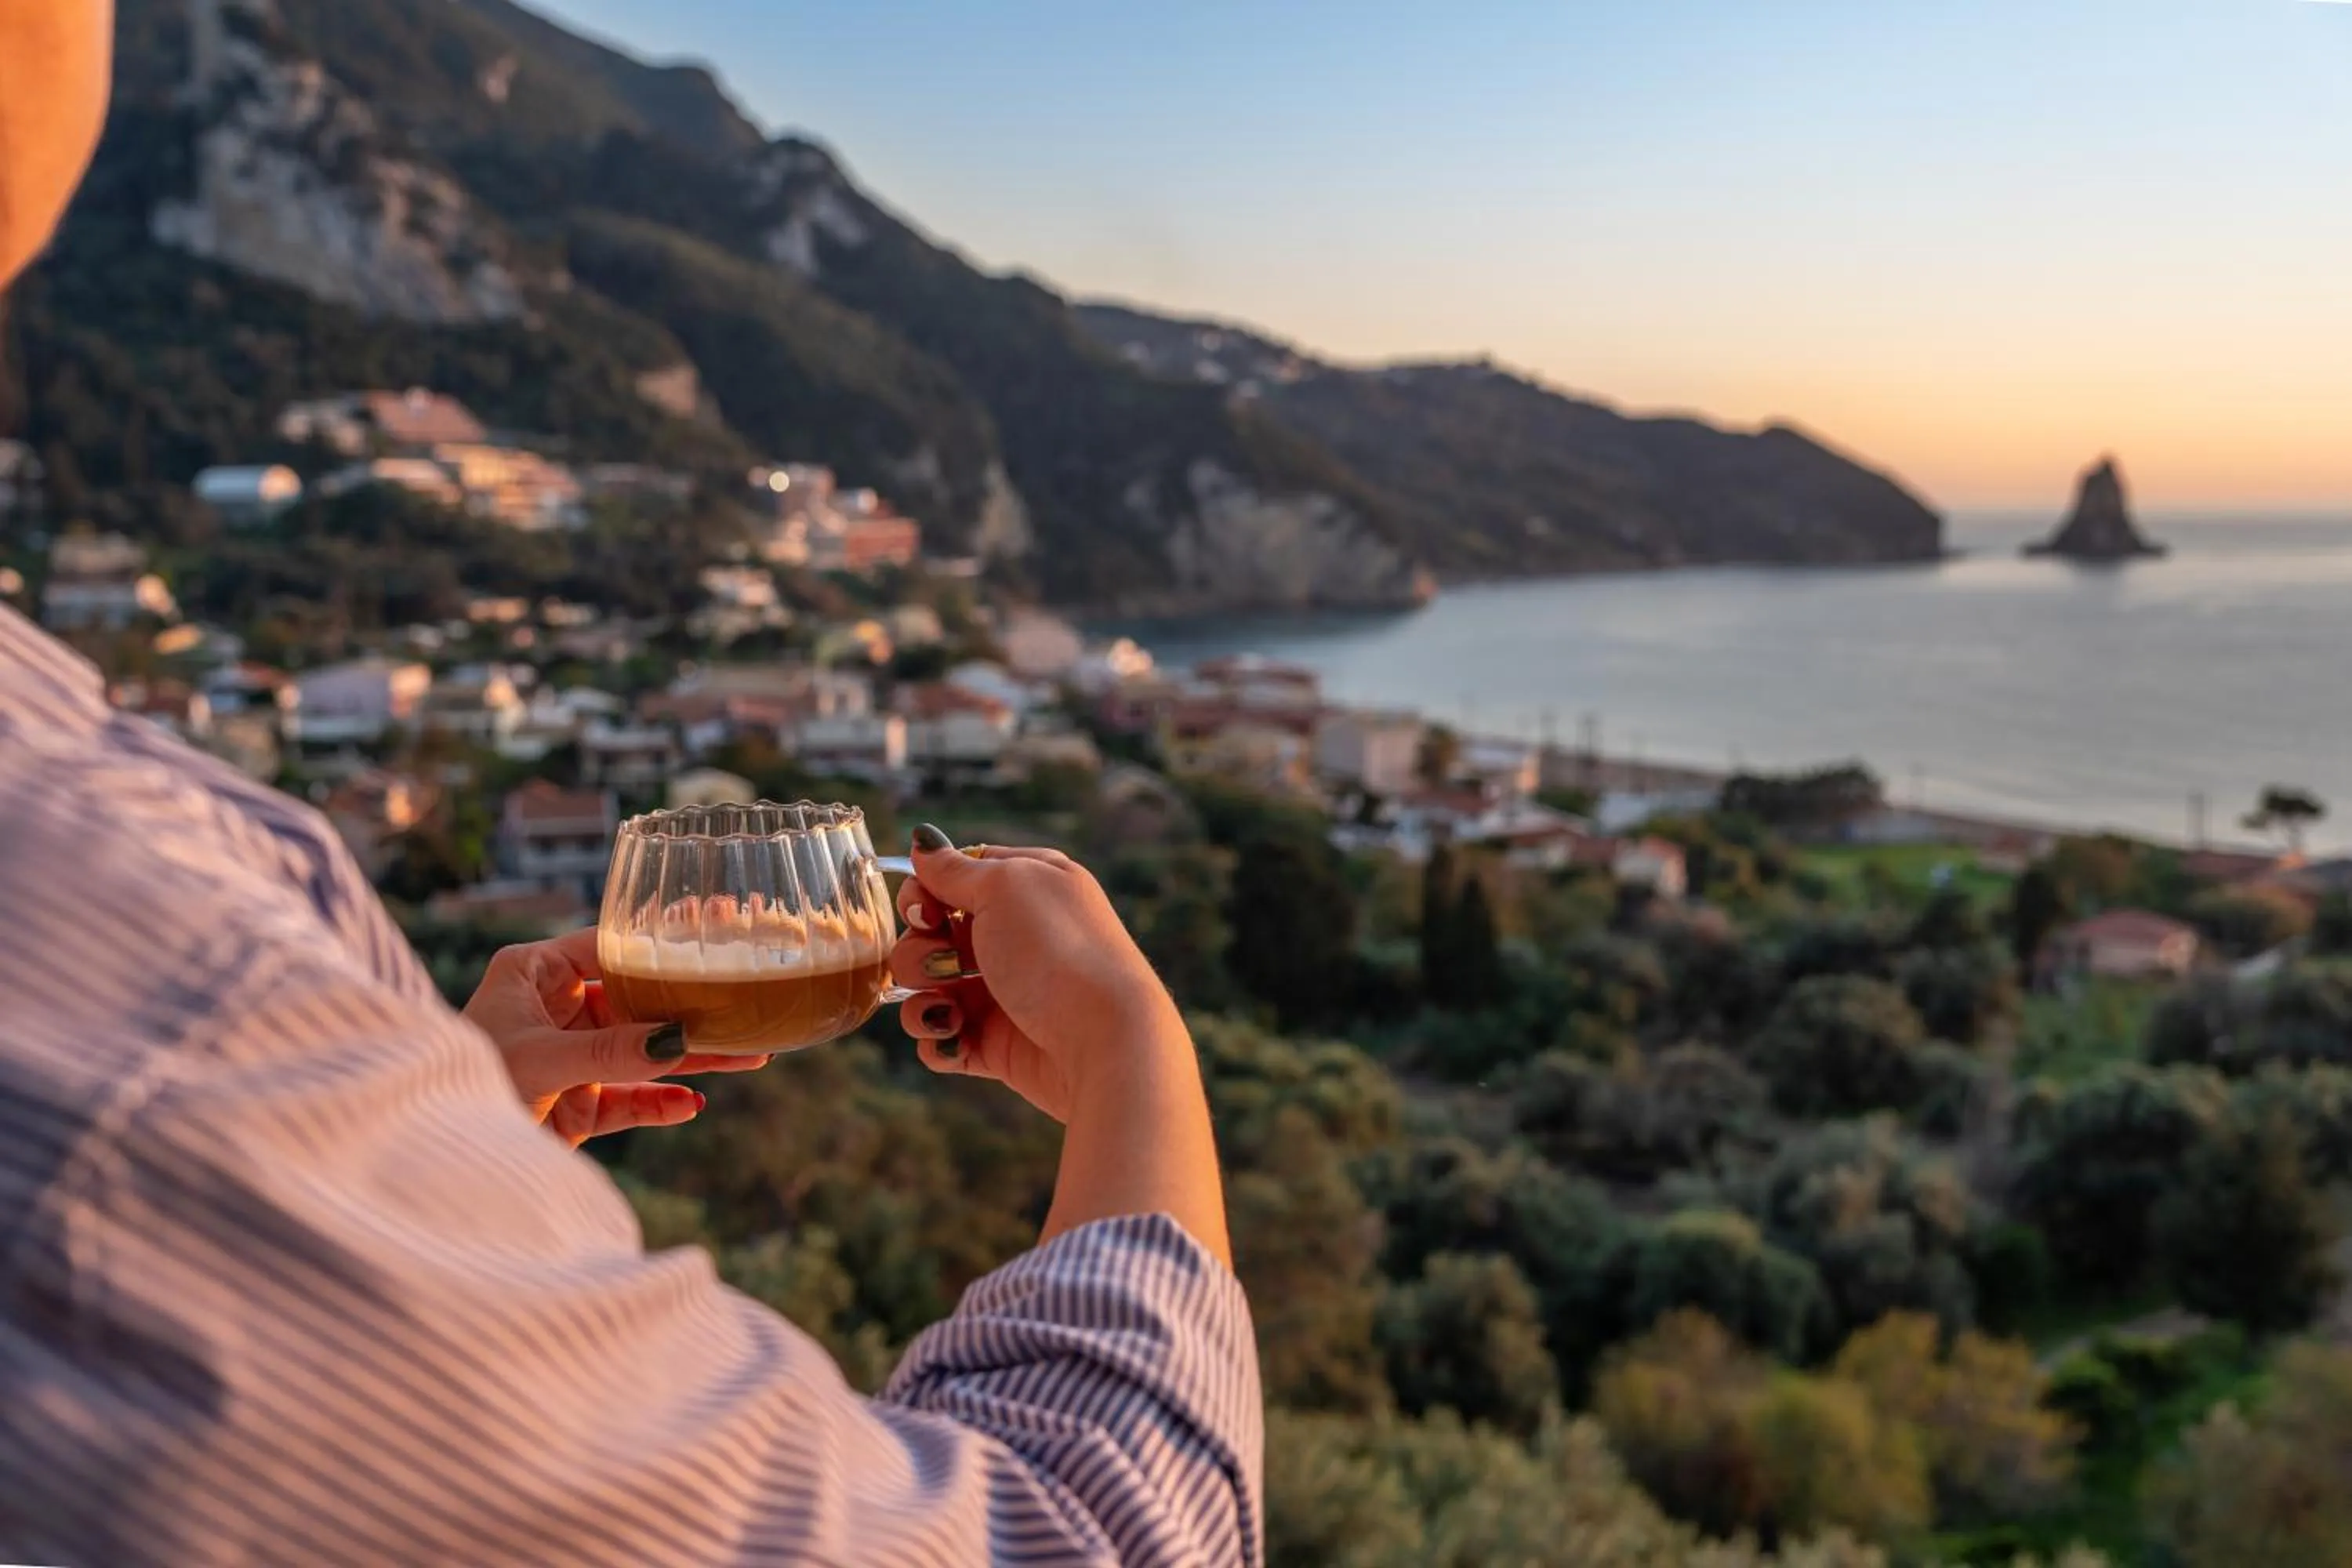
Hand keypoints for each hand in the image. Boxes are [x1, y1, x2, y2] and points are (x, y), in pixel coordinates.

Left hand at [460, 928, 770, 1146]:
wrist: (435, 1155)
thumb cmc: (466, 1085)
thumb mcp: (541, 1059)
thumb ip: (612, 1049)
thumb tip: (678, 1038)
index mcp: (533, 974)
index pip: (608, 946)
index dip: (658, 943)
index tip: (712, 934)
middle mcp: (555, 1010)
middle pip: (638, 1001)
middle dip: (689, 1009)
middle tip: (743, 1006)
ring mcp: (569, 1057)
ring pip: (643, 1052)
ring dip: (691, 1058)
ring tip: (748, 1057)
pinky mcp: (576, 1104)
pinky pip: (629, 1098)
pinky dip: (660, 1103)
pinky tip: (692, 1104)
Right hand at [888, 831, 1187, 1123]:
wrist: (1102, 1042)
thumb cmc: (1057, 952)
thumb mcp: (1004, 888)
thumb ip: (955, 868)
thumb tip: (923, 840)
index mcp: (1027, 886)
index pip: (956, 876)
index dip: (926, 892)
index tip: (926, 912)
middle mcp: (1015, 935)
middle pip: (932, 933)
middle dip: (920, 949)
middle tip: (947, 963)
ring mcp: (1004, 990)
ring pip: (929, 987)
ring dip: (924, 997)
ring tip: (950, 1011)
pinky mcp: (997, 1042)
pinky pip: (943, 1037)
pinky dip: (940, 1040)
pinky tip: (955, 1038)